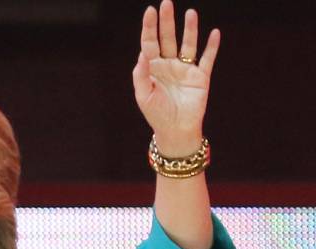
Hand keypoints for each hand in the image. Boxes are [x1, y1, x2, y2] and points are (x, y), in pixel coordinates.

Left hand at [132, 0, 219, 155]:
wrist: (176, 130)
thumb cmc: (156, 114)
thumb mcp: (143, 95)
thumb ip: (141, 75)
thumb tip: (142, 55)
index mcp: (152, 68)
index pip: (149, 43)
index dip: (149, 27)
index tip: (149, 11)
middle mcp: (169, 65)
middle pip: (167, 38)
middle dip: (167, 21)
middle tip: (167, 3)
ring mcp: (185, 69)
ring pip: (188, 44)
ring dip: (189, 29)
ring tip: (190, 13)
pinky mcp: (201, 76)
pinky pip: (207, 58)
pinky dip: (212, 46)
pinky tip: (214, 32)